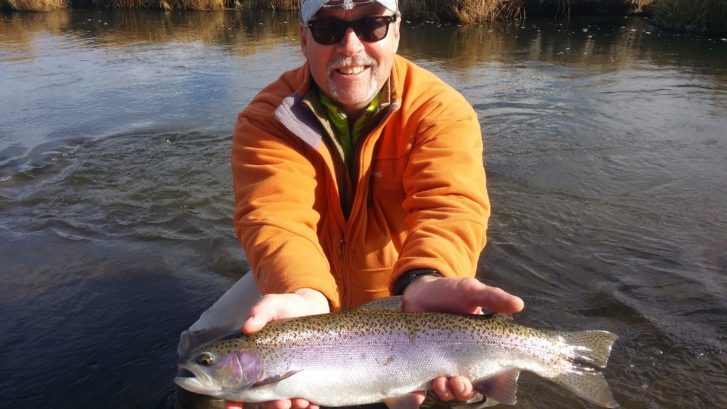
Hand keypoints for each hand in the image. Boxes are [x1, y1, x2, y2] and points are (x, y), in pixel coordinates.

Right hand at [224, 288, 328, 408]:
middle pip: (260, 398)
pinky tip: (312, 405)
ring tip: (300, 403)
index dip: (232, 399)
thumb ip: (260, 312)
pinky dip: (308, 405)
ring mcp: (284, 376)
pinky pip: (303, 398)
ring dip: (288, 406)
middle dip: (270, 405)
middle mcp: (264, 371)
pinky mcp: (303, 377)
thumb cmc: (287, 307)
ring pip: (281, 401)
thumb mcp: (273, 304)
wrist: (312, 307)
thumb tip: (247, 326)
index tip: (234, 407)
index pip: (235, 384)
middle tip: (281, 404)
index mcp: (250, 358)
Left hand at [402, 276, 523, 401]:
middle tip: (459, 382)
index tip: (487, 381)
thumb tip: (519, 304)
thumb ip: (493, 297)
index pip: (490, 374)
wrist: (418, 290)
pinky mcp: (418, 364)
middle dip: (464, 390)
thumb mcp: (471, 291)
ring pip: (445, 389)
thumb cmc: (449, 292)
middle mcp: (459, 361)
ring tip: (440, 382)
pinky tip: (418, 396)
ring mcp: (438, 364)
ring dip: (445, 392)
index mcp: (478, 349)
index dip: (492, 384)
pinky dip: (418, 396)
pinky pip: (418, 388)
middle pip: (467, 387)